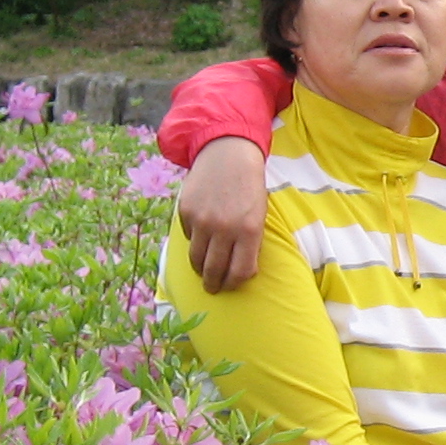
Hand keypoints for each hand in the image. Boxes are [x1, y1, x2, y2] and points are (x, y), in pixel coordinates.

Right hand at [179, 137, 267, 292]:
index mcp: (249, 231)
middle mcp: (224, 228)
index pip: (239, 272)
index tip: (230, 286)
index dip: (234, 284)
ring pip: (196, 259)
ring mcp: (202, 220)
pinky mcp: (186, 211)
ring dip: (199, 269)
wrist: (228, 155)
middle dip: (212, 285)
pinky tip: (200, 237)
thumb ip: (251, 242)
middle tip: (212, 289)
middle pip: (214, 270)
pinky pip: (188, 237)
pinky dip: (194, 241)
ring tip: (202, 272)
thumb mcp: (259, 214)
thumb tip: (240, 271)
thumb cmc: (249, 188)